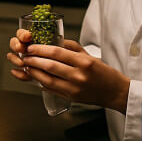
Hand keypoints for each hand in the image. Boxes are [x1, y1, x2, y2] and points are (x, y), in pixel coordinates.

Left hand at [6, 31, 129, 112]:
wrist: (116, 92)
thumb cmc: (104, 73)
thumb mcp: (89, 55)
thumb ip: (71, 47)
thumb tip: (54, 41)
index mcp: (84, 62)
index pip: (57, 53)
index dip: (41, 49)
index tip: (31, 47)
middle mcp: (79, 76)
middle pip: (50, 66)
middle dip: (34, 60)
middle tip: (25, 56)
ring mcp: (75, 89)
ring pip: (48, 80)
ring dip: (35, 72)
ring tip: (27, 66)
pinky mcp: (72, 98)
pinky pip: (52, 90)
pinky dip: (42, 83)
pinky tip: (36, 77)